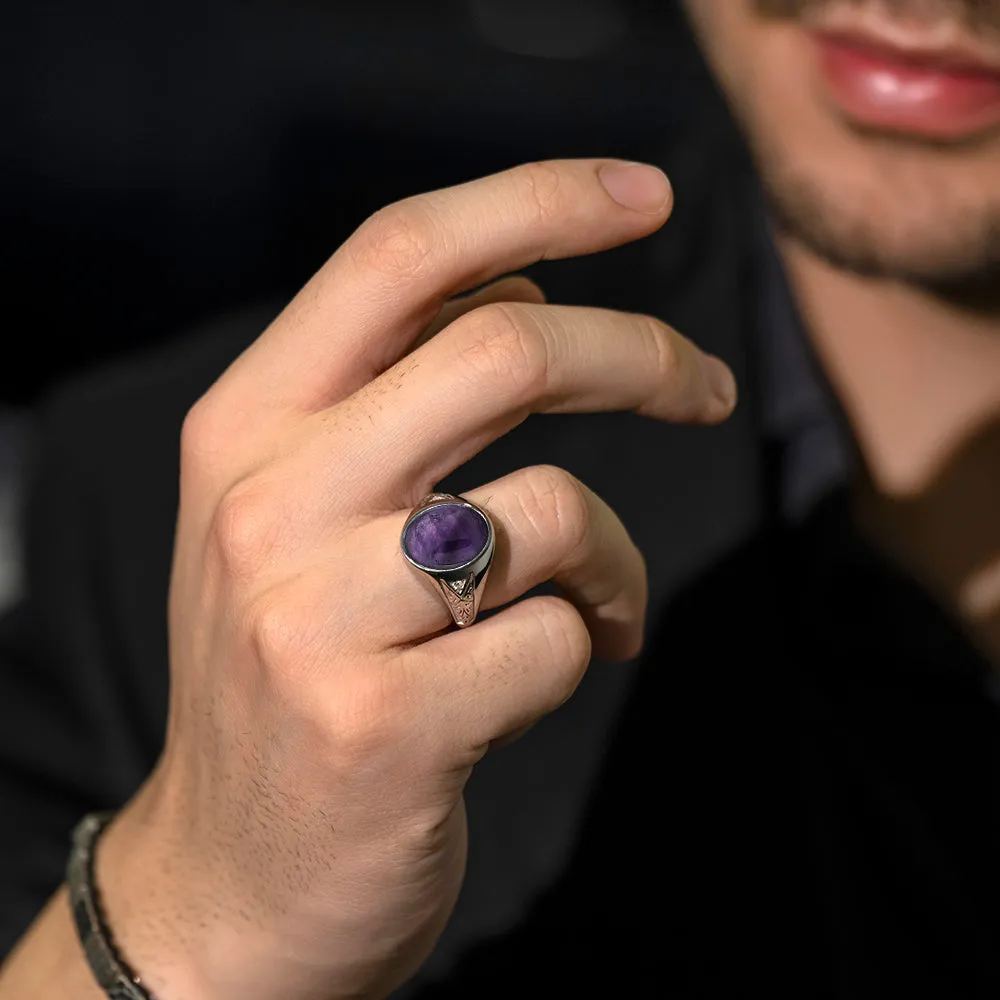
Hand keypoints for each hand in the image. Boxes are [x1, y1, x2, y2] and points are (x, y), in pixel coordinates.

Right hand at [98, 159, 736, 999]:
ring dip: (617, 556)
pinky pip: (557, 635)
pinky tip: (551, 675)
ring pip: (556, 509)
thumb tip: (525, 292)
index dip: (536, 200)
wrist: (228, 881)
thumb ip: (392, 395)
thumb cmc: (291, 674)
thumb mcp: (296, 516)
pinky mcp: (386, 728)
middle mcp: (265, 504)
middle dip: (644, 356)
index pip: (398, 255)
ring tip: (603, 602)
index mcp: (244, 428)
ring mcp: (315, 618)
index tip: (646, 197)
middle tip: (707, 388)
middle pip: (508, 349)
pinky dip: (586, 644)